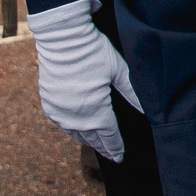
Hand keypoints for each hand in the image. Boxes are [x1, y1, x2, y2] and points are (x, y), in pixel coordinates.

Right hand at [25, 0, 135, 161]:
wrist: (62, 38)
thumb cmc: (93, 52)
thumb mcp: (118, 70)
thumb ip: (132, 93)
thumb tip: (147, 110)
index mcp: (96, 111)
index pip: (109, 136)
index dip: (116, 147)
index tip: (121, 157)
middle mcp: (76, 116)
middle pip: (92, 138)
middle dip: (103, 147)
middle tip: (111, 155)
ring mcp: (59, 111)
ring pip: (75, 133)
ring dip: (86, 139)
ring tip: (95, 144)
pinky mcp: (48, 102)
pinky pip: (60, 123)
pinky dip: (70, 128)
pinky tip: (75, 129)